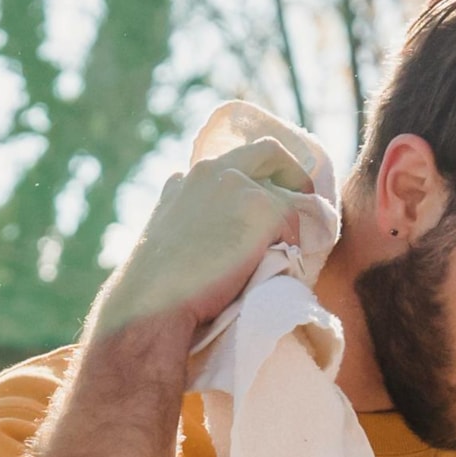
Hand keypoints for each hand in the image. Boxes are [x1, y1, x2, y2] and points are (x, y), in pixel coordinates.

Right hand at [87, 137, 318, 351]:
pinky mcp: (262, 207)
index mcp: (184, 181)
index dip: (253, 179)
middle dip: (291, 172)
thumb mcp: (164, 242)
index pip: (229, 164)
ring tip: (286, 253)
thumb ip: (188, 221)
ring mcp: (236, 185)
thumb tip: (215, 231)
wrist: (153, 304)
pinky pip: (293, 224)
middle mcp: (210, 172)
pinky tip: (277, 268)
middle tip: (302, 199)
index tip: (263, 197)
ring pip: (283, 196)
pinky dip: (292, 246)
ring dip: (288, 223)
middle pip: (268, 152)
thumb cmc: (154, 290)